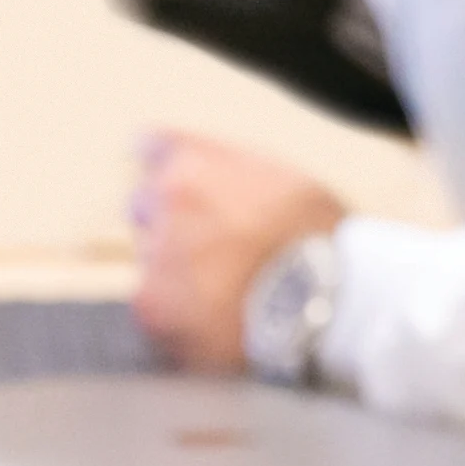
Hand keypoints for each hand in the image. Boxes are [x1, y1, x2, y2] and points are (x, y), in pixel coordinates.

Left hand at [132, 132, 341, 372]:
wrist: (321, 301)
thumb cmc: (316, 238)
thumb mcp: (286, 179)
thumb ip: (234, 170)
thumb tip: (205, 169)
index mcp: (196, 165)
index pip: (153, 149)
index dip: (166, 165)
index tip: (173, 177)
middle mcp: (166, 203)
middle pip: (143, 204)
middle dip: (168, 219)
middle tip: (215, 244)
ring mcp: (156, 256)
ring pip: (151, 257)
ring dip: (176, 267)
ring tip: (227, 288)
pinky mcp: (152, 307)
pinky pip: (154, 304)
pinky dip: (177, 312)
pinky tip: (216, 316)